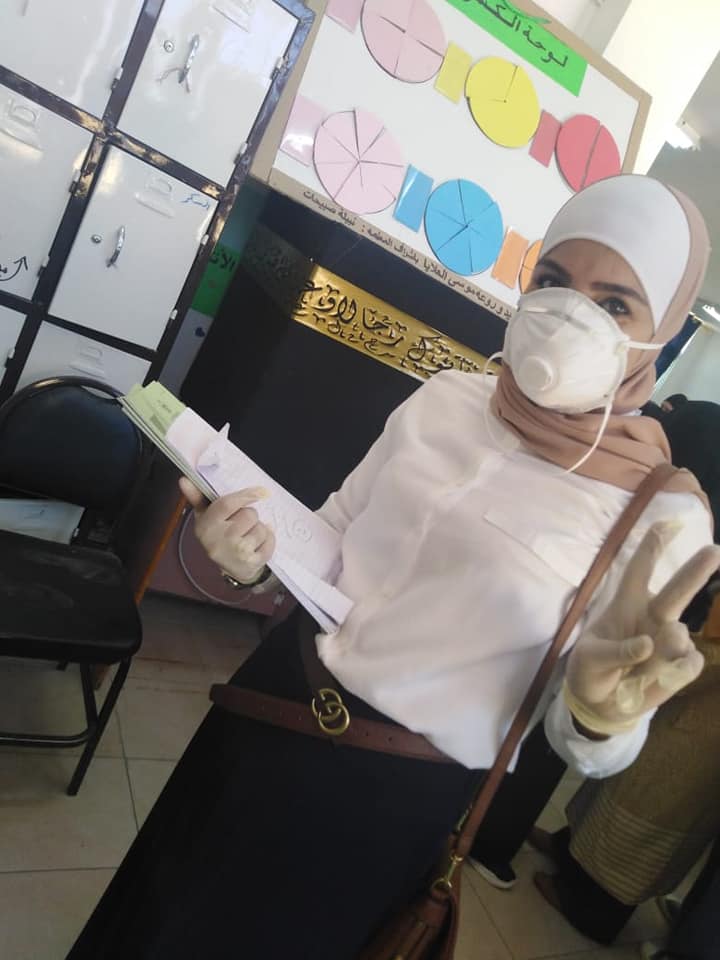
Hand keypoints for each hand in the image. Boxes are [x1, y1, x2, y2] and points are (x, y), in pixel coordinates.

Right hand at [179, 478, 275, 584]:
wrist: (231, 568)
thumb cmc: (218, 536)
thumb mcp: (205, 517)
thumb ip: (197, 497)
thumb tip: (183, 479)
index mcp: (206, 526)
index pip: (227, 504)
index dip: (245, 495)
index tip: (261, 491)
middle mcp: (219, 540)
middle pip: (249, 514)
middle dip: (250, 516)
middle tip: (242, 524)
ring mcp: (236, 552)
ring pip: (261, 527)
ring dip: (259, 529)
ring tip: (248, 535)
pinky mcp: (251, 562)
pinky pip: (270, 541)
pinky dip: (268, 540)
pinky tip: (258, 544)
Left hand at [565, 523, 719, 735]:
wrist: (600, 705)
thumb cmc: (591, 670)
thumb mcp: (589, 659)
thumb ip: (616, 651)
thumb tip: (648, 642)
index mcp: (625, 606)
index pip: (638, 571)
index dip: (651, 547)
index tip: (667, 523)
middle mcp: (651, 617)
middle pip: (676, 590)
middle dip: (695, 570)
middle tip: (714, 551)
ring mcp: (668, 641)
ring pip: (680, 635)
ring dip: (662, 653)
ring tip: (640, 671)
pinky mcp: (680, 666)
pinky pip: (688, 664)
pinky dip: (673, 674)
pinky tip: (658, 679)